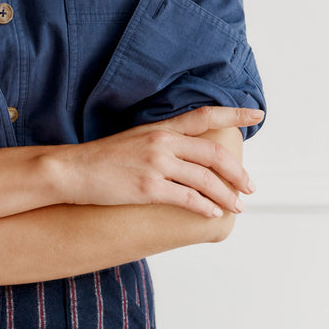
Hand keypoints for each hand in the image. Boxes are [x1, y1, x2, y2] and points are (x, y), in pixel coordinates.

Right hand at [64, 106, 261, 217]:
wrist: (72, 170)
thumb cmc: (103, 158)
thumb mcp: (136, 139)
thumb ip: (163, 141)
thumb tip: (189, 153)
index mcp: (161, 128)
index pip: (204, 115)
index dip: (233, 114)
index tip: (256, 115)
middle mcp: (161, 142)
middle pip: (213, 154)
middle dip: (237, 173)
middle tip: (249, 187)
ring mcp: (155, 164)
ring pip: (205, 179)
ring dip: (225, 195)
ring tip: (235, 206)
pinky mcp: (147, 187)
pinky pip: (186, 198)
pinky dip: (204, 207)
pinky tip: (212, 213)